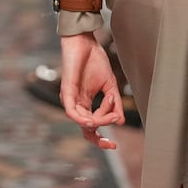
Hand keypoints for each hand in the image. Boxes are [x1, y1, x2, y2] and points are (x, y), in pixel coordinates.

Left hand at [59, 31, 125, 149]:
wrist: (85, 42)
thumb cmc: (94, 61)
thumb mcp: (110, 86)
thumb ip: (114, 104)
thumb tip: (121, 122)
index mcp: (85, 104)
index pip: (92, 127)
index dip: (102, 139)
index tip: (115, 146)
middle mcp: (76, 104)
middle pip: (85, 130)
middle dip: (98, 140)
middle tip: (112, 145)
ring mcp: (70, 99)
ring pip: (82, 121)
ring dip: (99, 121)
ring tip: (111, 116)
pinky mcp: (66, 91)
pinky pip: (71, 111)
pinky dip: (81, 118)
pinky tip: (92, 120)